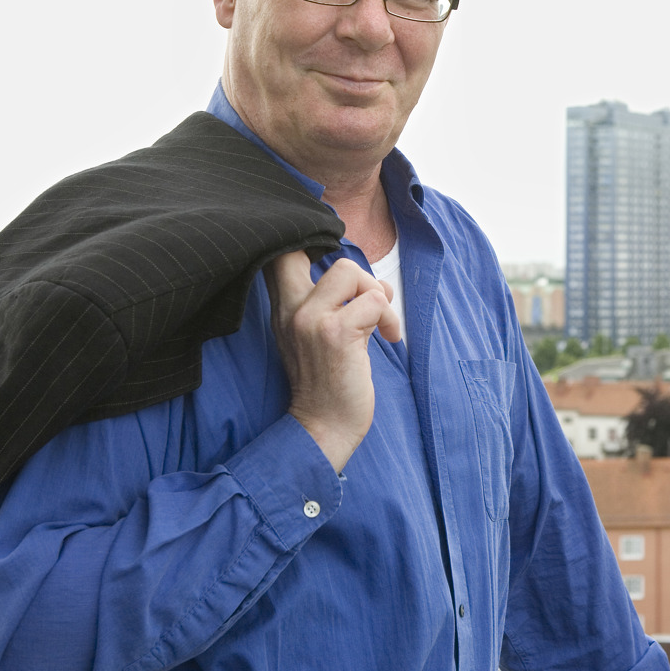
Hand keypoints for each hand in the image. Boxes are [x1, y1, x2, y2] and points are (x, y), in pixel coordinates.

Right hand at [266, 251, 401, 470]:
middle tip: (370, 304)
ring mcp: (311, 320)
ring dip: (377, 294)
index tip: (346, 277)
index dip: (311, 242)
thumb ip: (331, 305)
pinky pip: (374, 300)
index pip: (280, 253)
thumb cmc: (329, 384)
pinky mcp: (336, 333)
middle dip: (356, 272)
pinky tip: (389, 339)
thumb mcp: (317, 338)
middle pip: (314, 251)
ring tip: (380, 324)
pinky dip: (389, 317)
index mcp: (284, 309)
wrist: (323, 429)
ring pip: (350, 270)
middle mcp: (291, 310)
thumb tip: (372, 281)